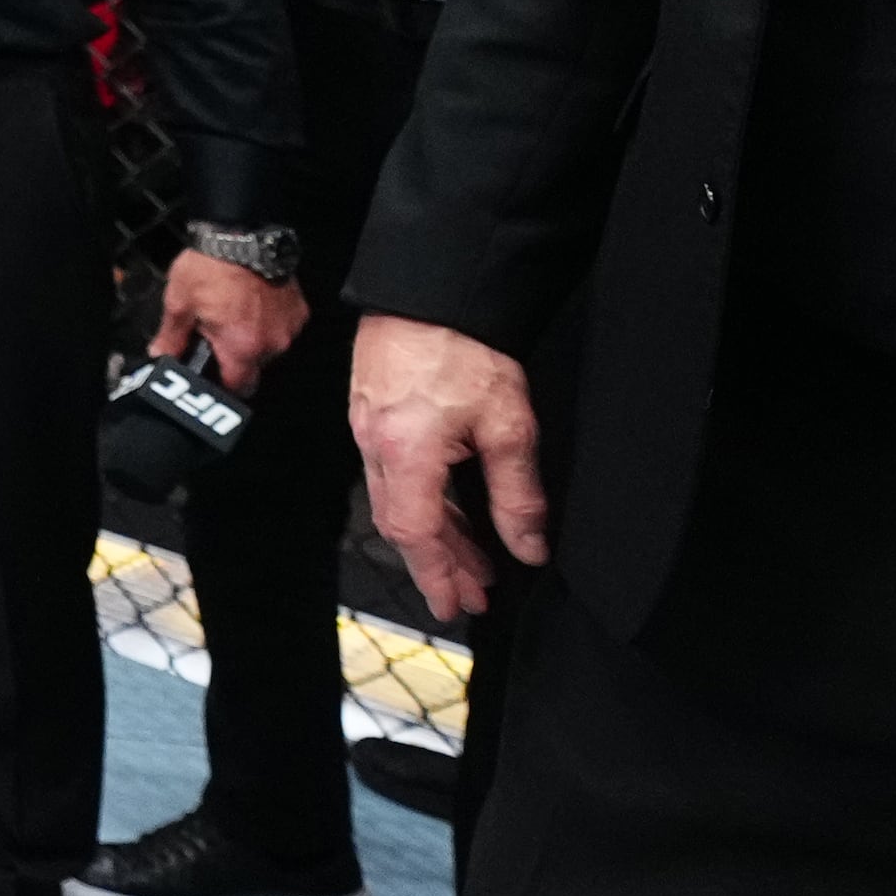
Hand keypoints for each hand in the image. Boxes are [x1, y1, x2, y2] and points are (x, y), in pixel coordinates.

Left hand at [153, 250, 309, 391]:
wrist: (241, 233)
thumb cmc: (209, 269)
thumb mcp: (180, 303)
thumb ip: (171, 337)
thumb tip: (160, 356)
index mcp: (242, 348)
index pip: (237, 387)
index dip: (221, 383)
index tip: (210, 372)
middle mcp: (272, 344)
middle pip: (254, 368)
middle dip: (237, 358)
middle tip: (217, 336)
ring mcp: (289, 327)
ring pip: (270, 347)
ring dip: (254, 339)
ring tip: (234, 314)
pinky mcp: (300, 310)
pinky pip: (283, 327)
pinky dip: (269, 322)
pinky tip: (253, 304)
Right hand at [350, 313, 549, 620]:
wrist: (430, 291)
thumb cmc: (463, 348)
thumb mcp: (507, 426)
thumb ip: (517, 494)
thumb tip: (528, 546)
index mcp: (405, 454)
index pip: (416, 534)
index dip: (439, 574)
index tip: (456, 604)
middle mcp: (375, 446)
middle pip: (401, 524)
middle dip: (438, 564)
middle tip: (471, 593)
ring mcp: (368, 429)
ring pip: (396, 501)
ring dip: (434, 535)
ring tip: (471, 558)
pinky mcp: (372, 414)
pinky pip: (392, 474)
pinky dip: (423, 501)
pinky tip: (450, 508)